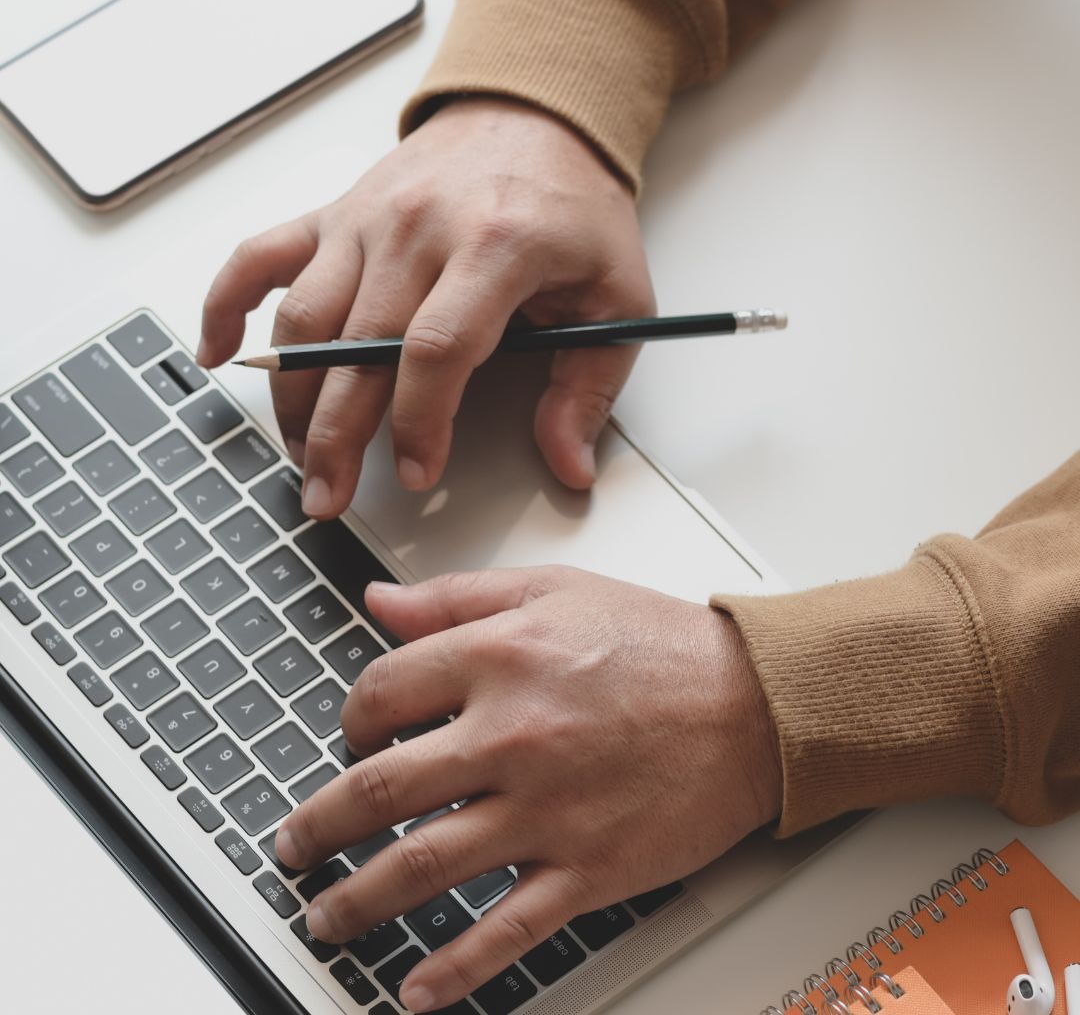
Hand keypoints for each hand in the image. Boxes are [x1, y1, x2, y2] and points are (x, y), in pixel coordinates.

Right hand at [198, 98, 654, 517]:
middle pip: (357, 346)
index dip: (419, 423)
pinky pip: (261, 256)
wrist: (534, 115)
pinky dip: (225, 303)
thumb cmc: (574, 209)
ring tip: (301, 454)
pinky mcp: (335, 213)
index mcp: (496, 247)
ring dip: (291, 396)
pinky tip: (217, 351)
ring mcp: (366, 219)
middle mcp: (418, 229)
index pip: (437, 350)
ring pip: (304, 317)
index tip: (417, 473)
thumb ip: (590, 387)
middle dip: (336, 436)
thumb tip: (569, 465)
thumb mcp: (617, 296)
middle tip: (329, 496)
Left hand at [274, 566, 781, 1011]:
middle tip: (294, 844)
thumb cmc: (660, 642)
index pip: (380, 692)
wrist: (756, 702)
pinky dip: (452, 968)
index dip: (349, 718)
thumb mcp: (556, 589)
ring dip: (358, 900)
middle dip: (318, 825)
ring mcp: (547, 810)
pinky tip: (415, 986)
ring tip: (325, 917)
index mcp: (500, 658)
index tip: (349, 736)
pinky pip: (504, 930)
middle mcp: (512, 735)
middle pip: (378, 790)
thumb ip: (458, 596)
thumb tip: (380, 603)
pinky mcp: (588, 869)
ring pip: (422, 867)